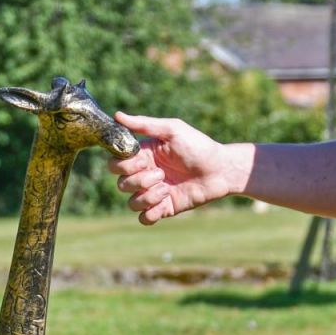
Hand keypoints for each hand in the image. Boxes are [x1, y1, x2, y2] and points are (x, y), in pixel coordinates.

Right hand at [107, 113, 244, 224]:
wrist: (220, 170)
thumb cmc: (198, 146)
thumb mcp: (172, 130)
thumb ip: (144, 124)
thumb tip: (117, 115)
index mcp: (143, 156)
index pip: (115, 165)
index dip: (125, 166)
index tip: (145, 161)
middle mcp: (144, 175)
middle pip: (121, 185)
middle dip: (140, 181)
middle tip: (161, 174)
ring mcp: (153, 194)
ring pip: (131, 203)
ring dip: (148, 197)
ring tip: (167, 188)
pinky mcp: (163, 209)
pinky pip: (144, 218)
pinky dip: (151, 213)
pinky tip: (166, 201)